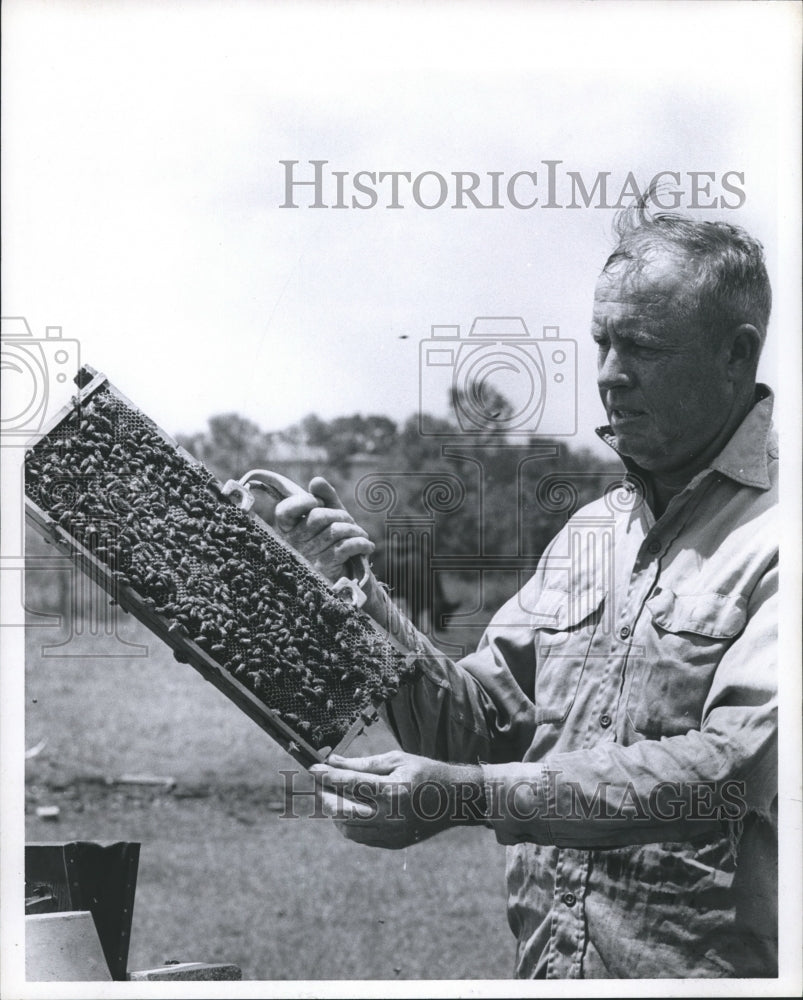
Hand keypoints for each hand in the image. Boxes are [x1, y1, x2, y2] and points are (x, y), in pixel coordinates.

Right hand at [273, 476, 374, 583]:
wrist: (347, 572)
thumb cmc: (335, 538)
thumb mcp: (331, 514)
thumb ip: (325, 496)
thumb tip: (316, 481)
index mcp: (289, 528)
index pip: (284, 511)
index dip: (303, 501)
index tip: (318, 501)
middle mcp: (294, 543)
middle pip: (318, 517)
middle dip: (340, 514)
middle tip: (349, 520)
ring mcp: (308, 557)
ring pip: (335, 531)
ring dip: (354, 530)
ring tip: (360, 534)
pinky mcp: (324, 568)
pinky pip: (346, 546)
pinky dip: (361, 543)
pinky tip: (367, 545)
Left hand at [309, 750, 485, 849]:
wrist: (455, 800)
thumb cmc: (425, 772)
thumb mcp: (397, 760)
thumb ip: (363, 763)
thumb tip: (333, 760)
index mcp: (393, 791)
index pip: (349, 783)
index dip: (327, 775)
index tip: (312, 768)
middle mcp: (390, 816)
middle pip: (342, 810)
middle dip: (325, 795)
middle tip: (318, 783)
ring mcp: (391, 834)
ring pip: (348, 828)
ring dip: (334, 812)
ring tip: (333, 796)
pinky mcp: (392, 844)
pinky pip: (361, 837)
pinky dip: (349, 824)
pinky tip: (348, 810)